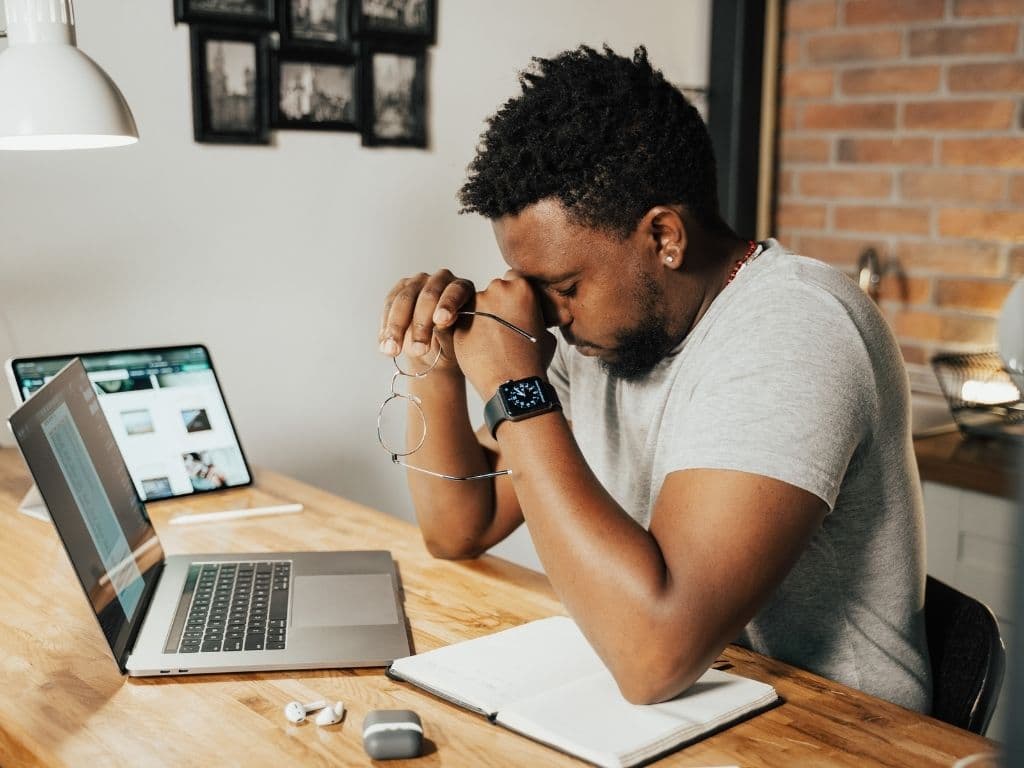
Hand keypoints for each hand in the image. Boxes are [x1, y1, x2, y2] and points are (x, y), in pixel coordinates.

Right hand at [378, 269, 474, 372]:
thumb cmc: (451, 345)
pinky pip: (389, 305)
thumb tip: (441, 324)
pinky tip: (385, 346)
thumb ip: (449, 332)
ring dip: (397, 328)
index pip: (455, 291)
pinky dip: (386, 327)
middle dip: (421, 324)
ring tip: (393, 351)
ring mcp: (418, 282)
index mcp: (463, 288)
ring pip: (404, 300)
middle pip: (427, 295)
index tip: (441, 321)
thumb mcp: (454, 343)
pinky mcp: (399, 291)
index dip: (447, 304)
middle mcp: (440, 279)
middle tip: (419, 350)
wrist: (434, 351)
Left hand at [453, 272, 556, 397]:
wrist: (512, 384)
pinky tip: (479, 347)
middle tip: (502, 328)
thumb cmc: (533, 362)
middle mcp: (497, 289)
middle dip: (496, 306)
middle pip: (494, 291)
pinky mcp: (458, 321)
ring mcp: (475, 304)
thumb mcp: (546, 333)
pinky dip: (468, 331)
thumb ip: (537, 317)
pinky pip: (462, 321)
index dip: (514, 297)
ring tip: (490, 342)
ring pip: (476, 306)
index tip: (514, 310)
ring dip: (480, 319)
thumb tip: (535, 318)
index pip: (514, 281)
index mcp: (522, 287)